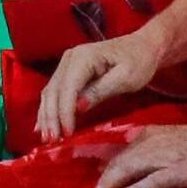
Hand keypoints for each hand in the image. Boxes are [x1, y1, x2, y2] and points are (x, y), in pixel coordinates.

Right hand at [33, 28, 163, 142]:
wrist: (142, 47)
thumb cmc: (139, 62)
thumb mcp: (126, 78)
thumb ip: (102, 91)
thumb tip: (79, 107)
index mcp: (83, 57)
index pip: (68, 88)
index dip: (65, 112)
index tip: (67, 134)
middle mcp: (69, 58)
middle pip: (53, 90)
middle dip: (51, 117)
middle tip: (52, 141)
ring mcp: (67, 64)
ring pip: (50, 92)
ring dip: (46, 115)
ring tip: (46, 138)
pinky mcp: (68, 71)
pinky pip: (54, 92)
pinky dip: (49, 109)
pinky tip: (43, 124)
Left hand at [91, 117, 186, 187]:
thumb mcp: (174, 136)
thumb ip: (151, 142)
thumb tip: (129, 145)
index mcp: (150, 135)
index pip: (120, 155)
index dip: (106, 173)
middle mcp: (152, 143)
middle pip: (119, 163)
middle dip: (102, 183)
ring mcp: (165, 157)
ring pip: (129, 170)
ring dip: (110, 187)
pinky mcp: (179, 171)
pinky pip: (153, 180)